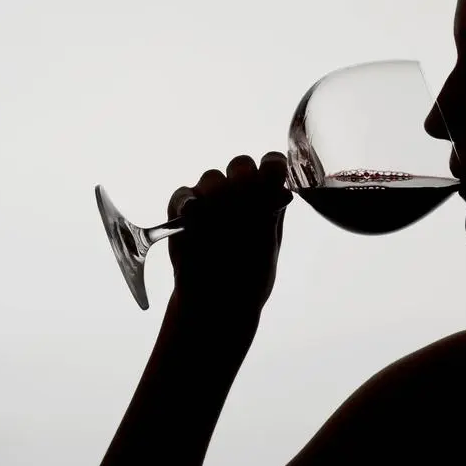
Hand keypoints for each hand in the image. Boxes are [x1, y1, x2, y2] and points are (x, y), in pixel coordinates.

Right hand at [167, 152, 292, 319]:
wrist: (219, 300)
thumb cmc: (250, 273)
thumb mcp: (268, 247)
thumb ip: (272, 217)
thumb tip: (283, 193)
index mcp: (267, 197)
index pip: (272, 166)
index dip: (272, 167)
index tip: (273, 180)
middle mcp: (239, 192)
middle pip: (241, 165)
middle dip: (244, 177)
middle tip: (246, 199)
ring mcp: (210, 199)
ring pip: (212, 178)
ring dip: (218, 193)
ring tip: (221, 219)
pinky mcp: (183, 210)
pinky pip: (183, 195)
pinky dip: (188, 201)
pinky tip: (193, 213)